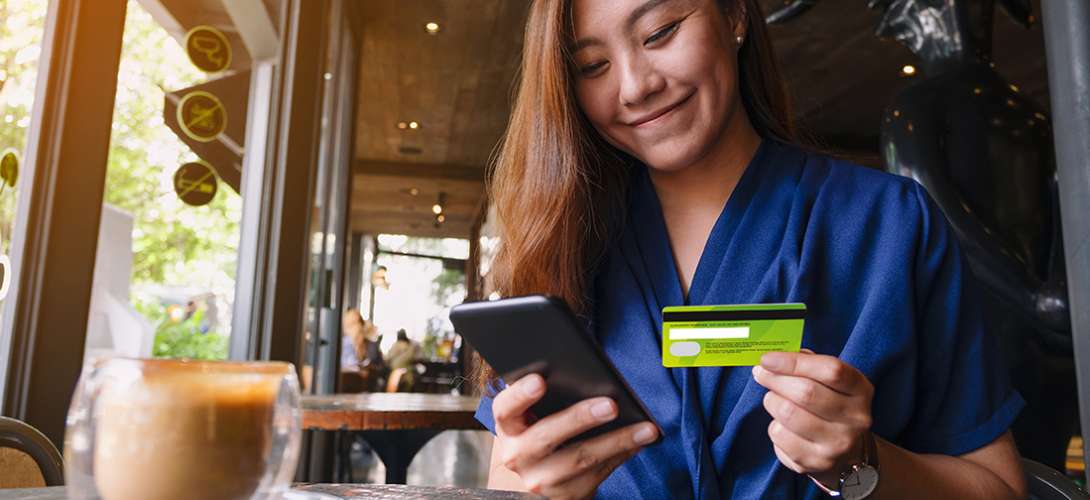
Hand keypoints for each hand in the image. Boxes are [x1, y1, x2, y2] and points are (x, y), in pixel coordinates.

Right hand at [492, 374, 658, 498]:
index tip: (540, 380)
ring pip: (580, 459)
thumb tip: (592, 378)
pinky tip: (639, 442)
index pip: (506, 408)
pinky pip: (597, 474)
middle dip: (581, 419)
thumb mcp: (533, 416)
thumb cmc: (540, 431)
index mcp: (508, 426)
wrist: (535, 478)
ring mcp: (539, 479)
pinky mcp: (563, 496)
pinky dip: (621, 456)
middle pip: (547, 435)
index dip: (520, 395)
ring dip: (617, 441)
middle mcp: (517, 455)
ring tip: (645, 429)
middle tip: (611, 405)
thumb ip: (548, 398)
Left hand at [751, 350, 873, 487]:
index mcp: (860, 390)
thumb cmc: (831, 404)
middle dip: (775, 379)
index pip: (830, 371)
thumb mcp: (831, 381)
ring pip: (788, 414)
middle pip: (806, 392)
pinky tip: (782, 424)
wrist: (847, 451)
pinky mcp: (816, 462)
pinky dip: (774, 425)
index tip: (767, 358)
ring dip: (772, 401)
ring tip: (774, 399)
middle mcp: (855, 419)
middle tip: (761, 374)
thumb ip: (808, 364)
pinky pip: (779, 436)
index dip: (794, 362)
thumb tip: (774, 359)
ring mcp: (837, 444)